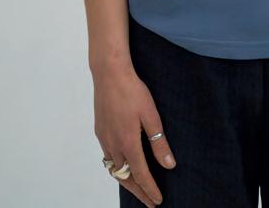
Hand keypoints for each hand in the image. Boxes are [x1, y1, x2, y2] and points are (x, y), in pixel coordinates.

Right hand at [93, 63, 176, 206]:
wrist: (109, 73)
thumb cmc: (133, 91)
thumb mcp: (151, 115)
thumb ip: (159, 142)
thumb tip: (169, 165)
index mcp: (128, 142)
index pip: (141, 174)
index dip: (150, 189)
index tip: (158, 200)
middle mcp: (113, 144)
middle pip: (125, 177)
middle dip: (138, 191)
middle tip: (149, 201)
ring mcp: (104, 138)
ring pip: (114, 169)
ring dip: (126, 181)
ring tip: (137, 187)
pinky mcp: (100, 130)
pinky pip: (107, 157)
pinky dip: (116, 167)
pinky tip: (122, 164)